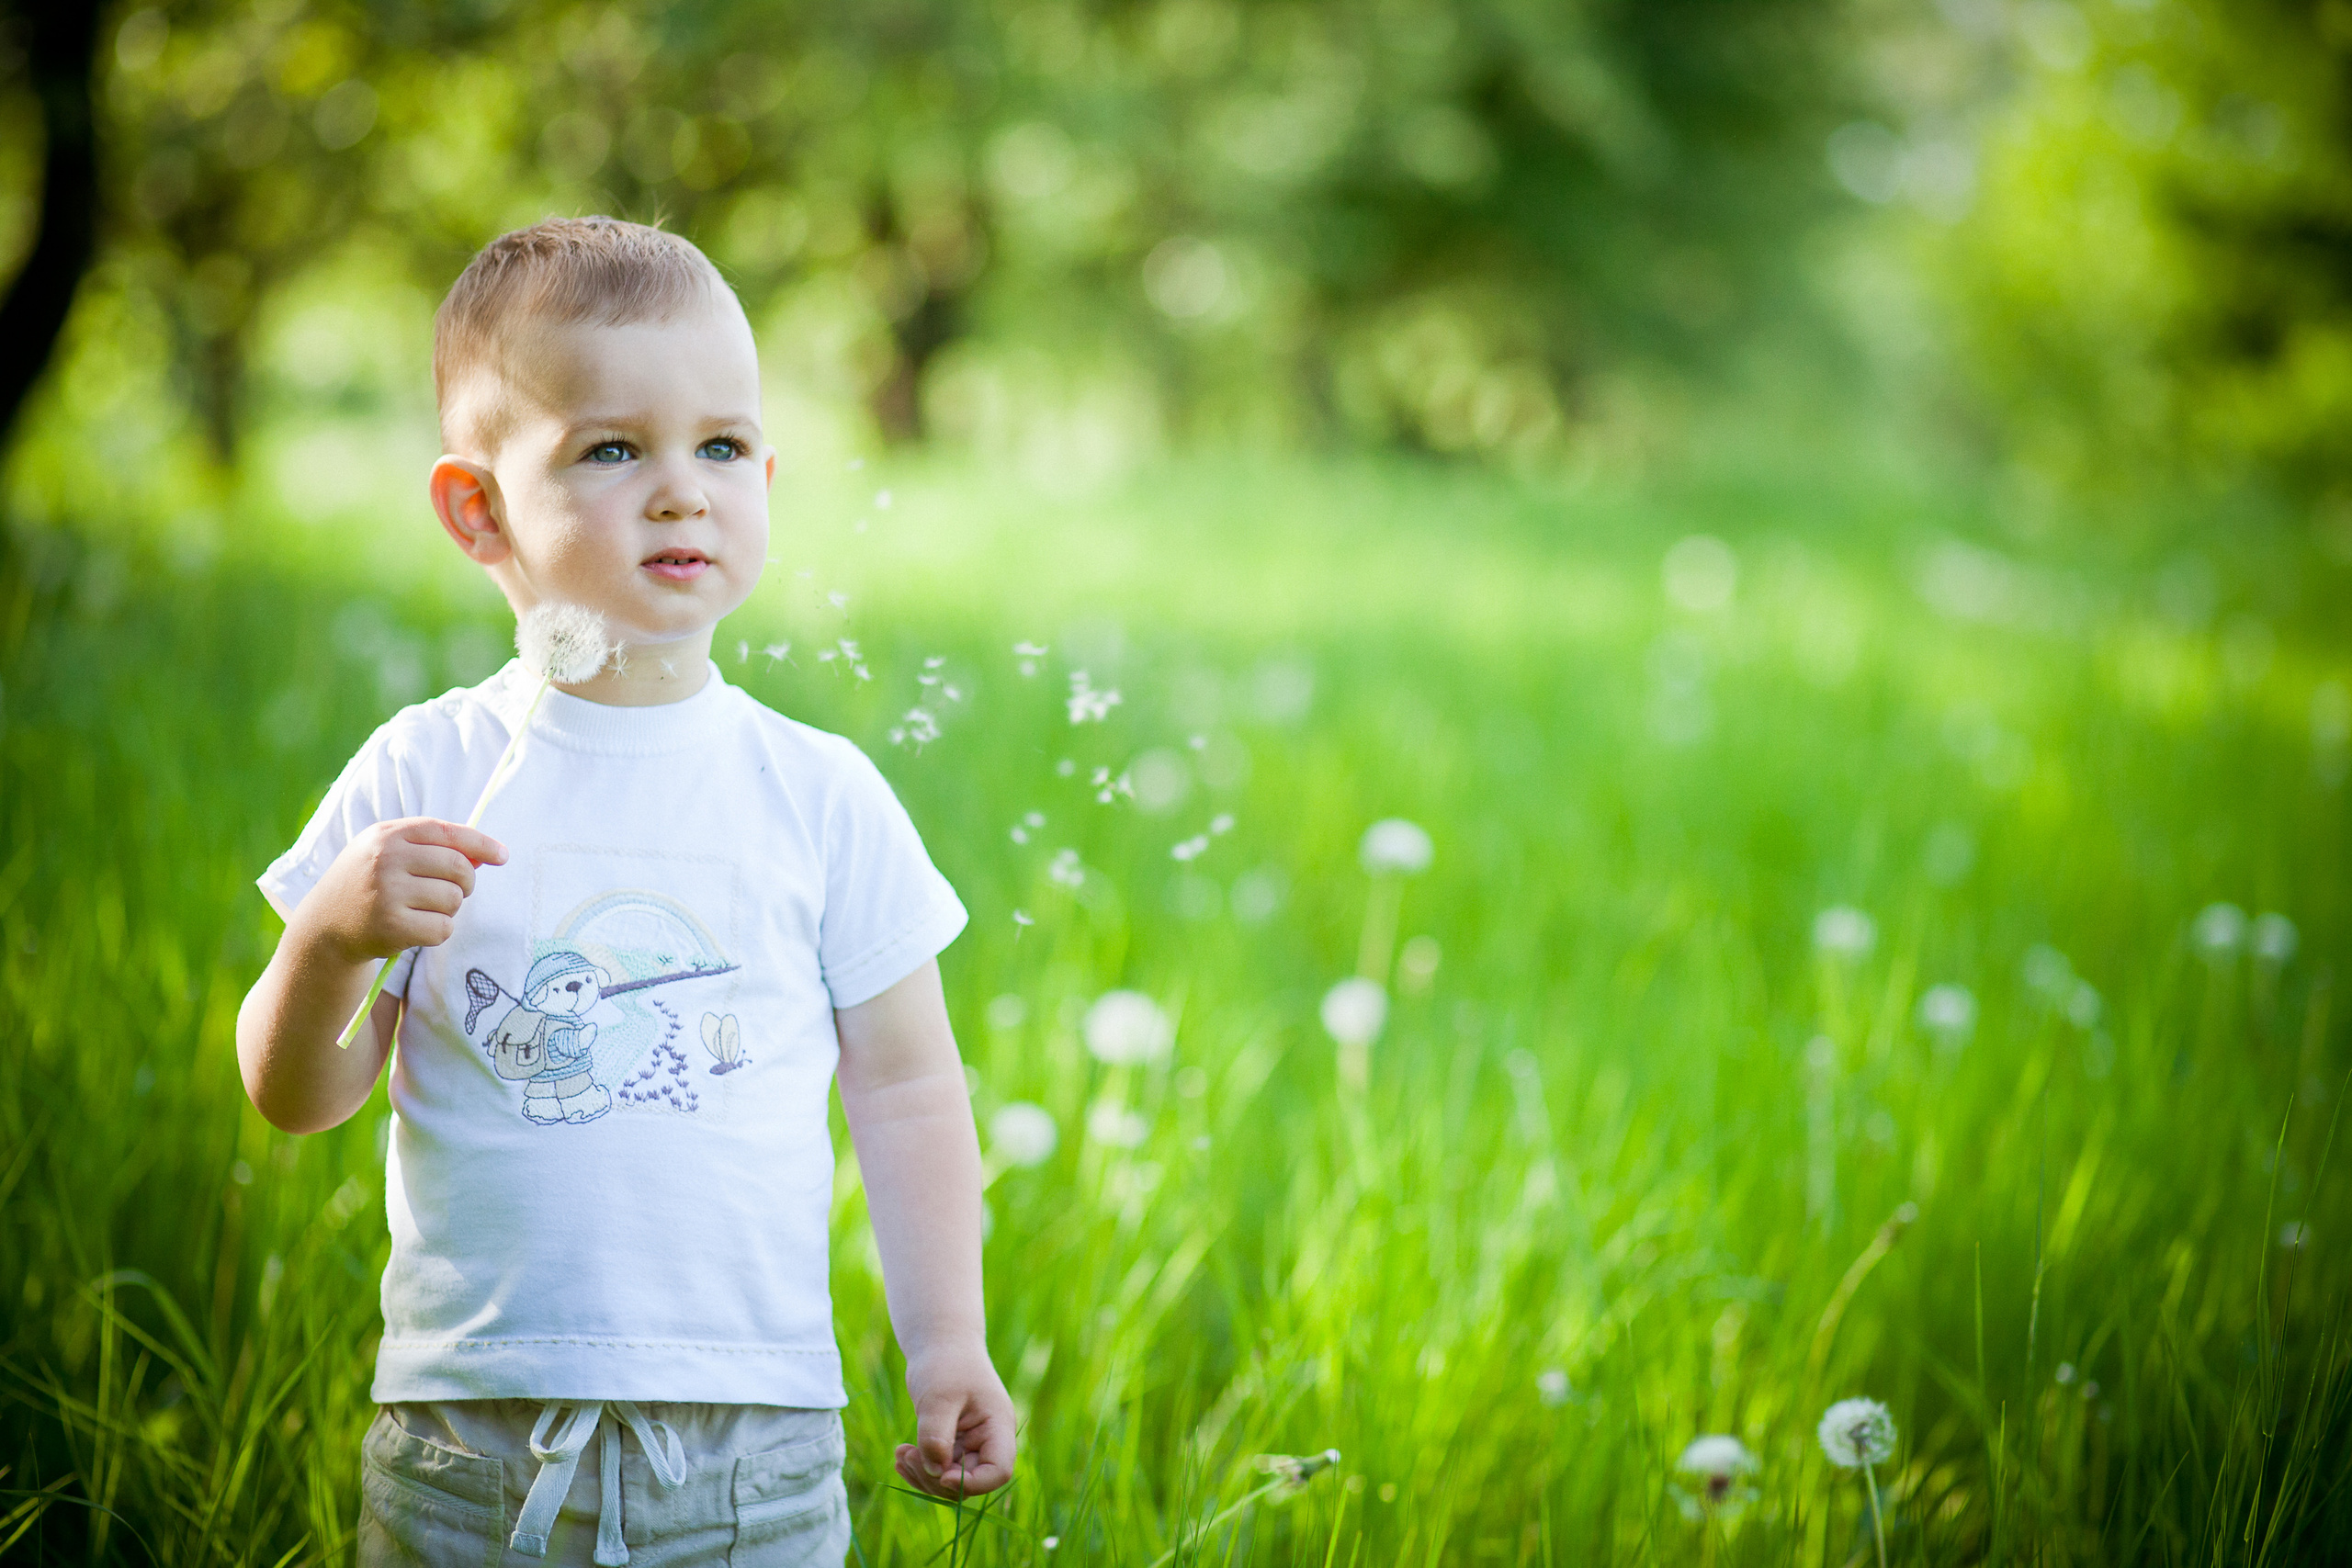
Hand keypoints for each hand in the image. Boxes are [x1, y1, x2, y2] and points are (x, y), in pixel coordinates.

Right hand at [300, 817, 507, 962]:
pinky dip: (438, 931)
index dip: (480, 843)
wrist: (324, 927)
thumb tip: (488, 854)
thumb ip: (431, 848)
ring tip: (421, 910)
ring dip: (448, 909)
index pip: (446, 832)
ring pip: (453, 900)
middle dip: (465, 883)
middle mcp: (385, 859)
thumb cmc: (368, 886)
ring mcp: (387, 893)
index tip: (503, 855)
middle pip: (459, 867)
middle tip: (453, 892)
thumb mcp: (387, 855)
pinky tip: (414, 929)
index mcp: (386, 835)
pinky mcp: (392, 926)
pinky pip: (443, 928)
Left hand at [894, 1342, 1016, 1498]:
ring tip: (901, 1454)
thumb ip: (937, 1435)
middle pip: (971, 1481)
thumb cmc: (944, 1364)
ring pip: (952, 1479)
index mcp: (998, 1426)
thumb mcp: (938, 1397)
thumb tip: (934, 1472)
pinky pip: (939, 1467)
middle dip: (937, 1478)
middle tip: (908, 1456)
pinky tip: (901, 1455)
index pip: (998, 1471)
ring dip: (924, 1474)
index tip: (941, 1474)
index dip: (972, 1483)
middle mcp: (988, 1439)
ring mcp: (971, 1443)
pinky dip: (919, 1467)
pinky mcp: (953, 1443)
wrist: (940, 1344)